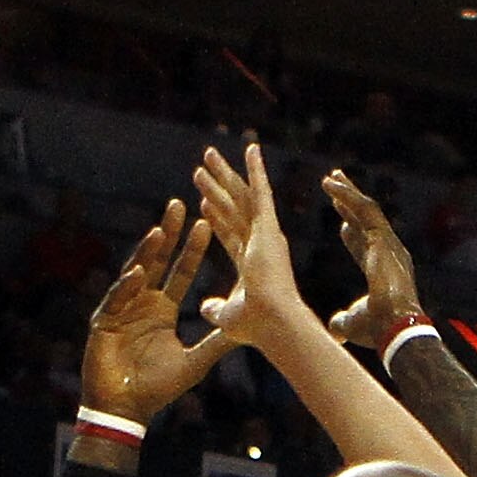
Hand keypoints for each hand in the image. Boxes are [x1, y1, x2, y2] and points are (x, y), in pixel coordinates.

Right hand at [82, 198, 236, 426]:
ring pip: (135, 273)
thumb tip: (243, 333)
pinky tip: (139, 273)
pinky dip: (128, 287)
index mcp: (163, 309)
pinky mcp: (103, 321)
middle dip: (168, 234)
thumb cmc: (156, 389)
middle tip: (179, 204)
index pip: (180, 272)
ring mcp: (122, 308)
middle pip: (157, 261)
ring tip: (160, 230)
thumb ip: (215, 344)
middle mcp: (143, 302)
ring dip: (147, 252)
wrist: (126, 410)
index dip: (192, 250)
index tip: (205, 224)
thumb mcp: (194, 363)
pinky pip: (117, 299)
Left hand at [193, 141, 308, 357]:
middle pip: (233, 209)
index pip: (230, 235)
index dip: (217, 219)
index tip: (204, 204)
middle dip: (217, 188)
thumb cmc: (256, 327)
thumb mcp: (228, 317)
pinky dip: (257, 170)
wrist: (275, 323)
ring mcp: (266, 234)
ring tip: (206, 155)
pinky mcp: (269, 227)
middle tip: (202, 167)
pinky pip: (261, 191)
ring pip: (241, 196)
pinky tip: (250, 149)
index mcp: (252, 265)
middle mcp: (261, 245)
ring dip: (224, 175)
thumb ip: (216, 309)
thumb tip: (204, 307)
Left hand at [324, 169, 422, 349]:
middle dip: (351, 202)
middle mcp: (389, 252)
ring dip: (347, 193)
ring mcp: (388, 243)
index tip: (341, 223)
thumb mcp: (353, 324)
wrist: (394, 327)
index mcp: (383, 269)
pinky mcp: (383, 238)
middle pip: (367, 220)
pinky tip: (331, 185)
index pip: (366, 245)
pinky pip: (364, 209)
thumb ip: (342, 322)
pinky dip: (347, 195)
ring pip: (366, 209)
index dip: (353, 233)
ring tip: (330, 178)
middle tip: (336, 185)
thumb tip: (335, 330)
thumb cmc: (378, 329)